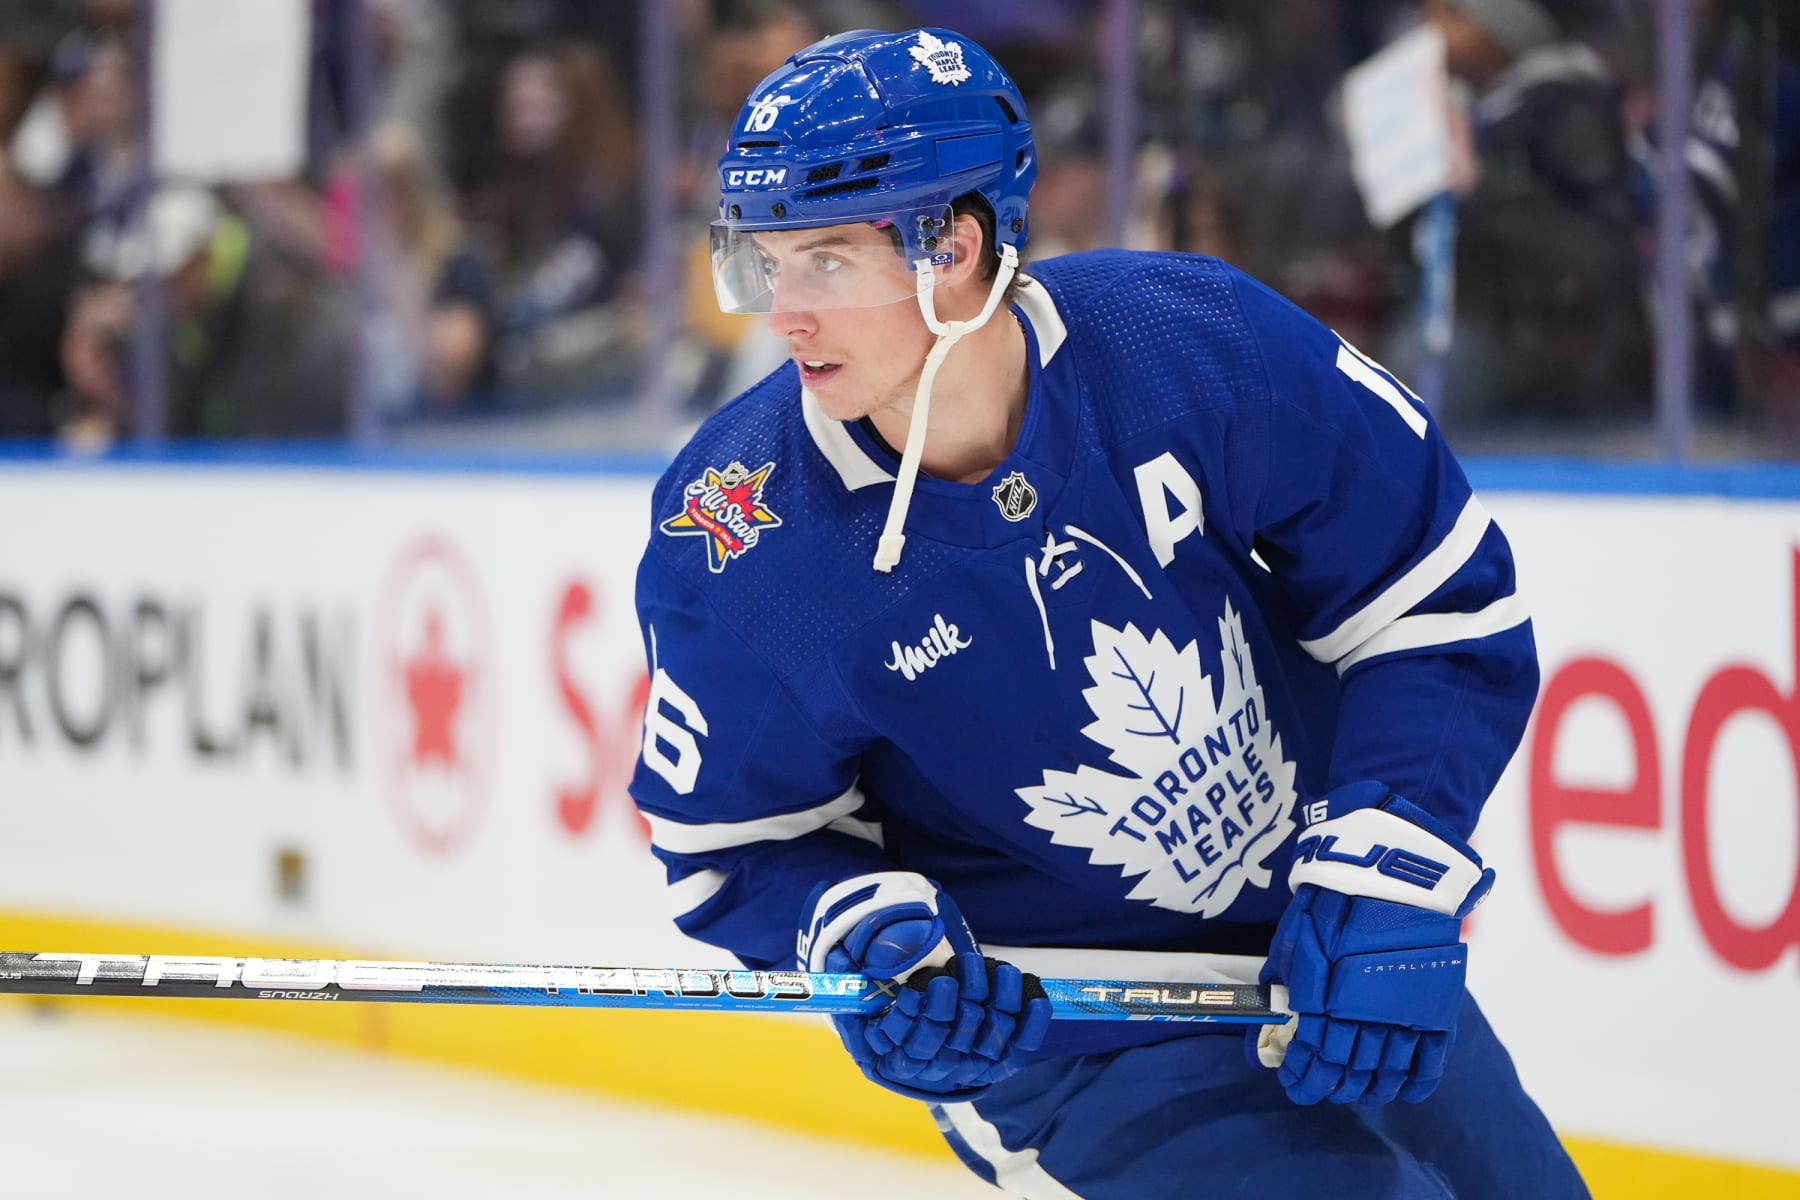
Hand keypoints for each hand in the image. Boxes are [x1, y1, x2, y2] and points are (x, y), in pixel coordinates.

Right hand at [800, 871, 1051, 1100]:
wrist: (928, 1046)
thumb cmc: (891, 1014)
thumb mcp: (864, 1001)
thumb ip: (850, 979)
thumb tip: (838, 960)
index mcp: (899, 1058)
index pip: (909, 1043)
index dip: (917, 1016)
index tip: (922, 985)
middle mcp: (937, 1067)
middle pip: (950, 1037)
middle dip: (956, 999)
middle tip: (959, 965)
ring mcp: (971, 1066)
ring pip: (987, 1036)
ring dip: (994, 1000)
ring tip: (995, 967)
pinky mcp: (1000, 1061)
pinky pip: (1020, 1045)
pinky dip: (1031, 1021)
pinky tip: (1035, 993)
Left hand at [1251, 782, 1492, 1106]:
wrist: (1392, 874)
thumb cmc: (1334, 900)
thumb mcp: (1295, 939)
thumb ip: (1284, 985)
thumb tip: (1269, 1021)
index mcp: (1326, 1002)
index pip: (1312, 1056)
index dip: (1301, 1076)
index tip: (1292, 1084)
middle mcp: (1364, 1017)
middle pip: (1347, 1068)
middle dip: (1329, 1085)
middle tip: (1319, 1091)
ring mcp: (1404, 1015)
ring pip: (1386, 1071)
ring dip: (1367, 1089)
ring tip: (1354, 1093)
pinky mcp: (1435, 1007)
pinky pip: (1430, 1059)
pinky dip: (1416, 1082)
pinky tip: (1403, 1093)